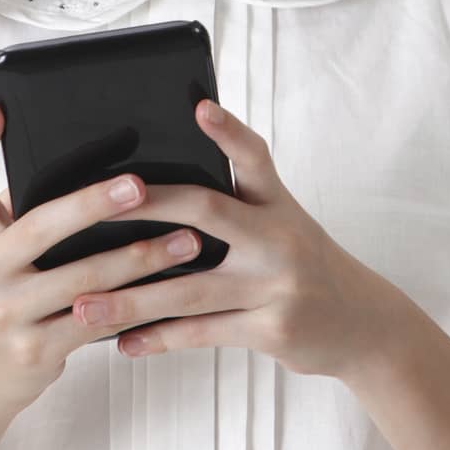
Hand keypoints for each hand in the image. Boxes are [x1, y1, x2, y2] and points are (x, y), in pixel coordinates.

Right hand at [0, 102, 209, 428]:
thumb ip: (17, 208)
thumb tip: (71, 153)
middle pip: (40, 226)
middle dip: (93, 203)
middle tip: (140, 185)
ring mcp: (7, 314)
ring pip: (84, 279)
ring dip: (141, 257)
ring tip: (187, 239)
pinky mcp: (36, 351)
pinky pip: (98, 321)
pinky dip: (138, 302)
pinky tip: (173, 289)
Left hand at [72, 98, 398, 377]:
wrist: (364, 324)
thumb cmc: (304, 266)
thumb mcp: (283, 224)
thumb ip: (237, 207)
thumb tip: (160, 193)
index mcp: (278, 204)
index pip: (253, 157)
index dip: (228, 131)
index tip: (199, 107)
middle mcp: (279, 238)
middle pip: (207, 211)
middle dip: (152, 205)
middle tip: (103, 202)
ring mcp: (276, 286)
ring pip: (191, 289)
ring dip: (132, 298)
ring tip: (85, 304)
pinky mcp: (271, 330)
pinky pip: (202, 333)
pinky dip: (158, 338)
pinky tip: (122, 343)